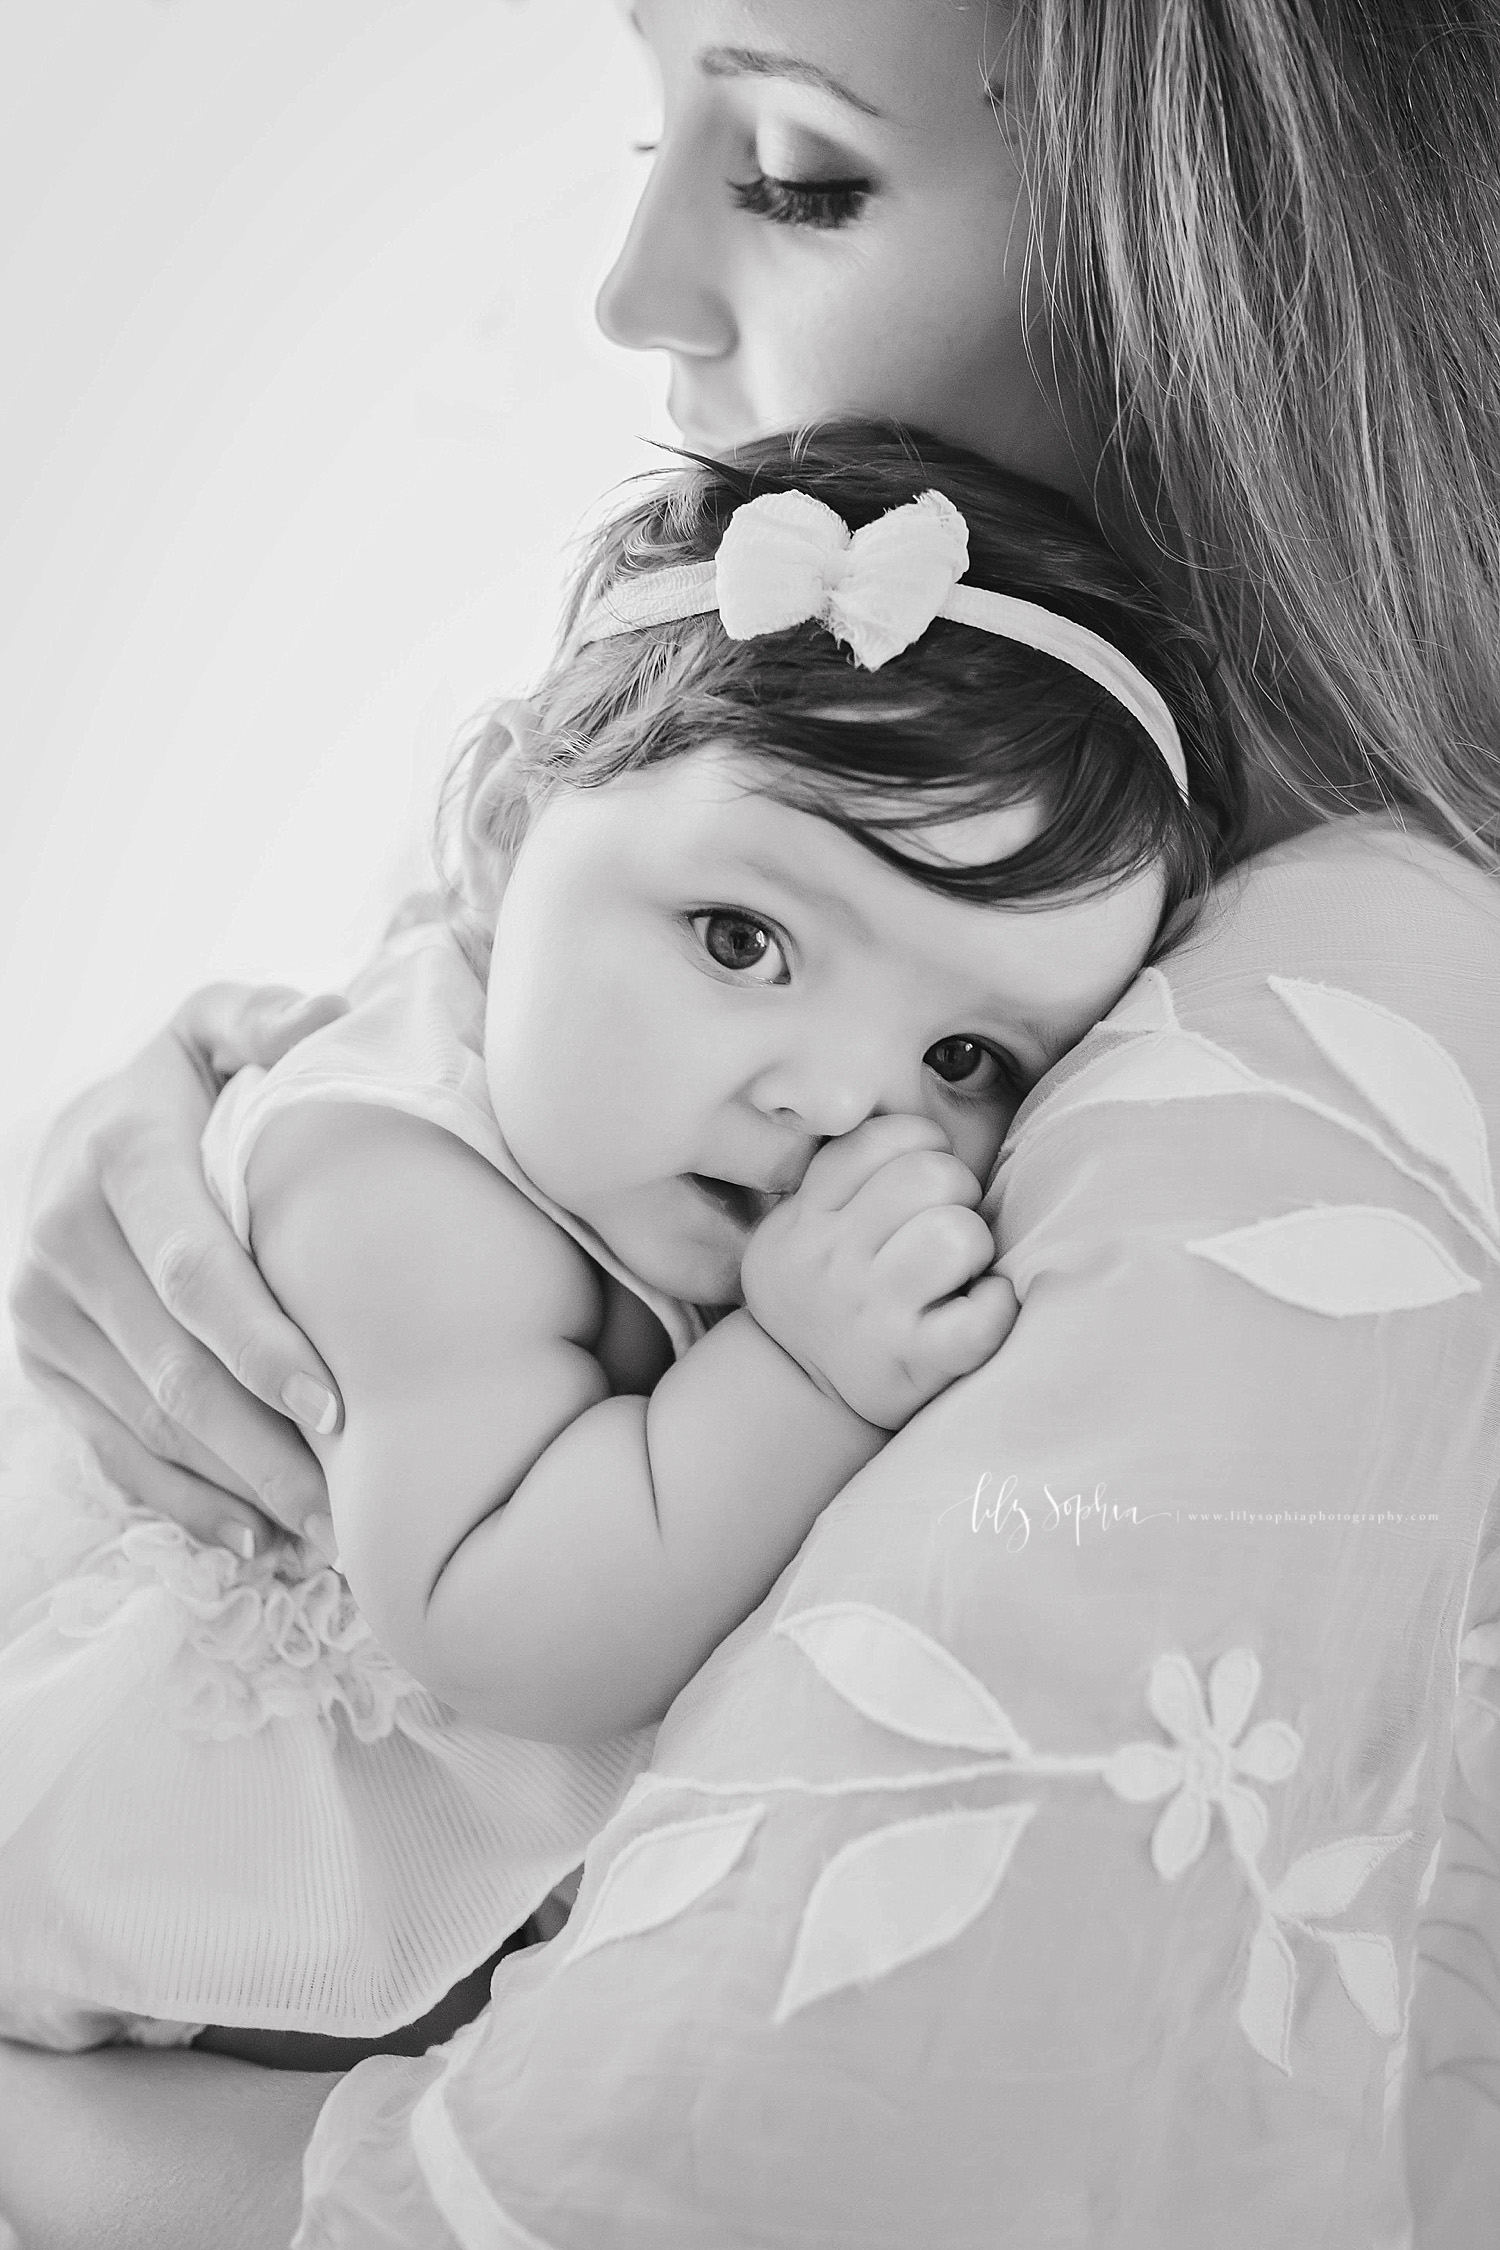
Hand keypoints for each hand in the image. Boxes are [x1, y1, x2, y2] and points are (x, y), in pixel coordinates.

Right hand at [8, 983, 348, 1555]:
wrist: (76, 1132)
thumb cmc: (181, 1084)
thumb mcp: (212, 1027)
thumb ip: (264, 1018)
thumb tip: (325, 1017)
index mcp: (116, 1158)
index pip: (192, 1272)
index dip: (262, 1346)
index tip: (338, 1406)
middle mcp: (61, 1242)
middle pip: (172, 1371)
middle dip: (265, 1447)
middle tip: (354, 1506)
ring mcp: (41, 1315)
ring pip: (146, 1426)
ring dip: (238, 1488)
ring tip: (329, 1534)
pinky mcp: (41, 1366)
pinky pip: (113, 1453)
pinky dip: (186, 1504)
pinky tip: (257, 1538)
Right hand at [740, 1114, 1018, 1429]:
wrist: (796, 1394)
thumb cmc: (824, 1293)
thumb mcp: (799, 1228)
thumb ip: (844, 1179)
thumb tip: (927, 1134)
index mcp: (807, 1216)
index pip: (883, 1138)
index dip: (923, 1146)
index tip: (922, 1181)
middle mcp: (832, 1259)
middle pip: (931, 1175)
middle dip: (958, 1191)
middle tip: (946, 1225)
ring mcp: (873, 1312)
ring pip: (957, 1234)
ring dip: (975, 1246)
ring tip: (958, 1270)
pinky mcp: (914, 1362)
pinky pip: (981, 1316)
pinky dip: (996, 1306)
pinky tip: (980, 1306)